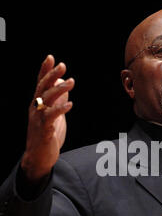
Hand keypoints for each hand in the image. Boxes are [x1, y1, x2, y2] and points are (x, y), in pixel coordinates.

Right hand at [21, 55, 74, 181]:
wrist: (39, 158)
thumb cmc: (46, 136)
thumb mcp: (53, 116)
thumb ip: (57, 100)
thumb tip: (64, 84)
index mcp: (37, 105)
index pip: (40, 83)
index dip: (45, 70)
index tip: (51, 57)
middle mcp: (36, 109)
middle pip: (42, 88)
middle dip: (51, 75)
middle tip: (63, 65)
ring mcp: (39, 119)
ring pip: (46, 100)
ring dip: (59, 89)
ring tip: (71, 82)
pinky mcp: (44, 130)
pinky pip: (51, 117)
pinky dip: (60, 109)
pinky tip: (70, 104)